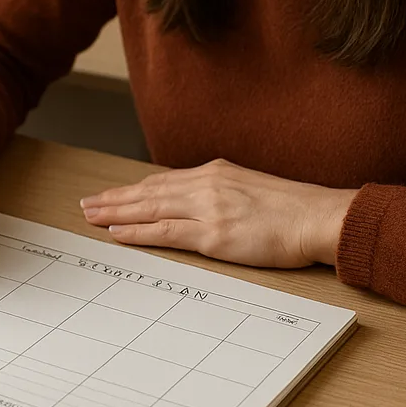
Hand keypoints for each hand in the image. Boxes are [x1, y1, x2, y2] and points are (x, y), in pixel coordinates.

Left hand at [79, 159, 356, 267]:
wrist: (318, 216)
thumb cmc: (294, 210)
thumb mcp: (252, 189)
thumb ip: (223, 194)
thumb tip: (203, 205)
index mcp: (216, 172)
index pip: (163, 181)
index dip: (133, 189)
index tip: (112, 195)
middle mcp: (206, 184)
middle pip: (148, 191)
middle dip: (114, 199)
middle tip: (87, 204)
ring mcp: (207, 208)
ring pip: (149, 208)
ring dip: (116, 213)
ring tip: (91, 217)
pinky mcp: (213, 234)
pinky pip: (164, 232)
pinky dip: (137, 232)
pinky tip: (117, 233)